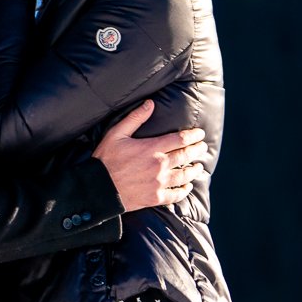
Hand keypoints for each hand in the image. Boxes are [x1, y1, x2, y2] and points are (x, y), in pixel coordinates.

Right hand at [92, 103, 210, 212]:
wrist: (99, 189)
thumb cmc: (106, 160)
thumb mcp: (116, 134)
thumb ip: (135, 118)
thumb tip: (150, 104)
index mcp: (152, 148)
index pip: (180, 139)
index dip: (193, 136)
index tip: (200, 134)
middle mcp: (159, 165)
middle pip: (186, 156)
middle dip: (198, 150)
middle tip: (203, 147)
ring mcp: (159, 183)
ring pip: (185, 175)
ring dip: (194, 170)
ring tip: (198, 167)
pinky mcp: (155, 197)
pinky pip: (176, 195)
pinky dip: (184, 190)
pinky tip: (187, 187)